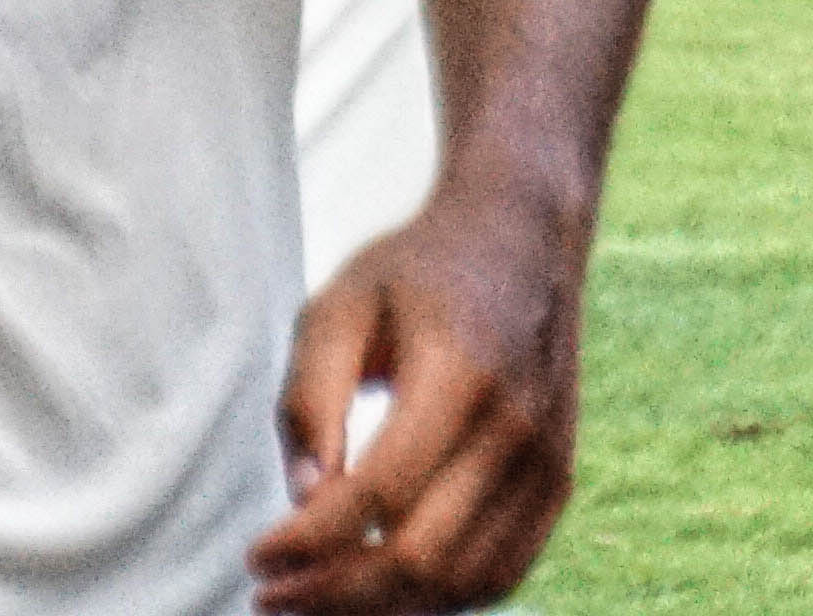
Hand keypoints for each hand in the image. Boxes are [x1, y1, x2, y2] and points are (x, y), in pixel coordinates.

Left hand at [250, 182, 590, 611]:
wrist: (521, 236)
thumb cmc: (414, 272)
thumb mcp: (339, 306)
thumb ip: (311, 398)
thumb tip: (304, 502)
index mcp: (459, 371)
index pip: (378, 493)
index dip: (308, 542)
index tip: (255, 557)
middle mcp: (516, 424)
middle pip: (421, 556)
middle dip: (333, 593)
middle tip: (271, 594)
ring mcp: (546, 459)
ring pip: (461, 582)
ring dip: (380, 608)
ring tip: (315, 597)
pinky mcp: (557, 481)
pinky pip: (499, 574)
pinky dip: (436, 599)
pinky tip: (379, 587)